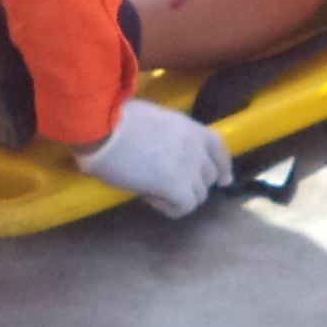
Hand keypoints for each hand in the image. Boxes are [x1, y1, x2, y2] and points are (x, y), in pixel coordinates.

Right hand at [73, 97, 233, 215]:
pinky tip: (149, 197)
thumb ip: (168, 134)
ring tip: (151, 190)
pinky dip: (169, 208)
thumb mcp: (151, 119)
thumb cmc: (115, 120)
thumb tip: (164, 148)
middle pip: (209, 176)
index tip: (224, 179)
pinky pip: (185, 207)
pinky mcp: (178, 186)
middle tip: (166, 184)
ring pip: (199, 195)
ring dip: (178, 197)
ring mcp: (190, 166)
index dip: (223, 166)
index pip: (219, 148)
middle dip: (192, 183)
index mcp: (189, 126)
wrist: (103, 131)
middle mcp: (196, 146)